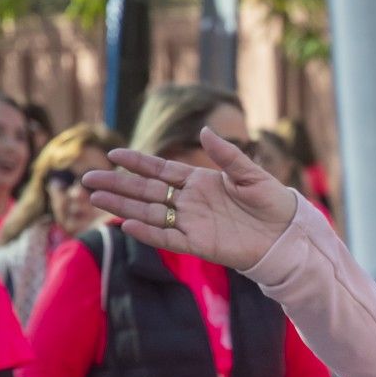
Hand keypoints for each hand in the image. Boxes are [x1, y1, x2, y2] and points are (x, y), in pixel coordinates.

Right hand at [82, 128, 298, 271]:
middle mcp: (190, 201)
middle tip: (88, 179)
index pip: (160, 169)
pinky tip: (126, 225)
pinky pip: (168, 238)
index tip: (113, 154)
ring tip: (95, 198)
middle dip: (118, 185)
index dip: (137, 162)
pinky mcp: (199, 245)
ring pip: (149, 214)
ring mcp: (192, 223)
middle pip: (146, 191)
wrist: (287, 235)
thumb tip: (204, 131)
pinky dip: (148, 233)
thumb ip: (227, 155)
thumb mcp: (251, 174)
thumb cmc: (273, 202)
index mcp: (200, 181)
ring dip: (123, 207)